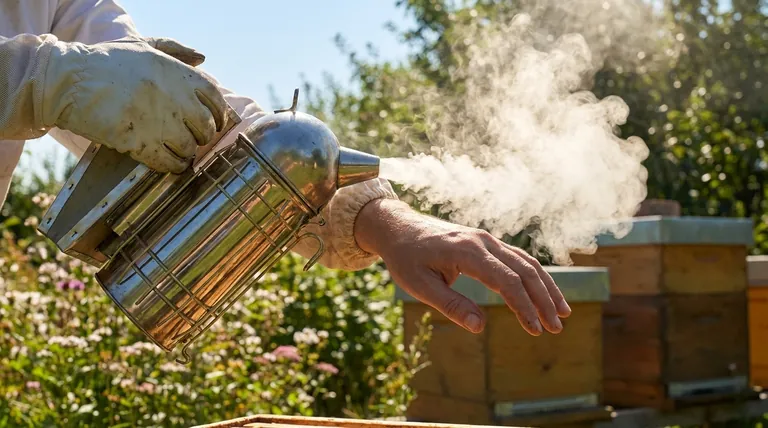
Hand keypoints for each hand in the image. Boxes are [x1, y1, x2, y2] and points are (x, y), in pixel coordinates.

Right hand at [41, 37, 226, 173]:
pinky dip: (174, 166)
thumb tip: (202, 59)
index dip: (220, 114)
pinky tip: (170, 163)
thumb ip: (175, 50)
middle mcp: (172, 96)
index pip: (215, 98)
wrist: (67, 80)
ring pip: (189, 147)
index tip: (215, 122)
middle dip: (204, 135)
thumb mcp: (142, 46)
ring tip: (179, 150)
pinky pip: (168, 162)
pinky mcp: (138, 141)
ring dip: (187, 152)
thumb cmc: (106, 62)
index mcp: (175, 72)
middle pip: (206, 127)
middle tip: (194, 137)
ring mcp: (156, 120)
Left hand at [355, 199, 570, 335]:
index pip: (507, 280)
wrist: (397, 228)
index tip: (535, 329)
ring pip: (526, 262)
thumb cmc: (405, 258)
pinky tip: (544, 294)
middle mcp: (483, 241)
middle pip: (524, 270)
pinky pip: (517, 258)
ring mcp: (486, 239)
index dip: (524, 306)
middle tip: (556, 328)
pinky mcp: (486, 243)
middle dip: (543, 300)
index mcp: (467, 252)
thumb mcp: (419, 286)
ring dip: (546, 288)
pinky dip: (534, 277)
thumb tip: (480, 327)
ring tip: (562, 313)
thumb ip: (450, 305)